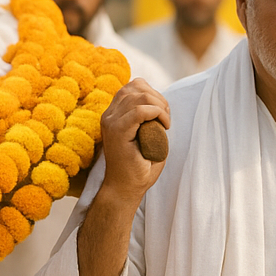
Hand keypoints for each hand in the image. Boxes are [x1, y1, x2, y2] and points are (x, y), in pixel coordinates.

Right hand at [100, 78, 169, 200]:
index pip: (132, 86)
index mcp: (113, 113)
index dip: (153, 92)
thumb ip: (147, 117)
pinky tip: (164, 126)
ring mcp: (110, 122)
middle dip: (159, 98)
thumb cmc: (138, 167)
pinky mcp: (116, 131)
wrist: (125, 189)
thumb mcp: (145, 135)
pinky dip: (157, 113)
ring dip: (160, 106)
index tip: (163, 112)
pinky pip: (139, 111)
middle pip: (136, 86)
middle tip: (166, 119)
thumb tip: (160, 102)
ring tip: (165, 123)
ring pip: (139, 96)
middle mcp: (109, 115)